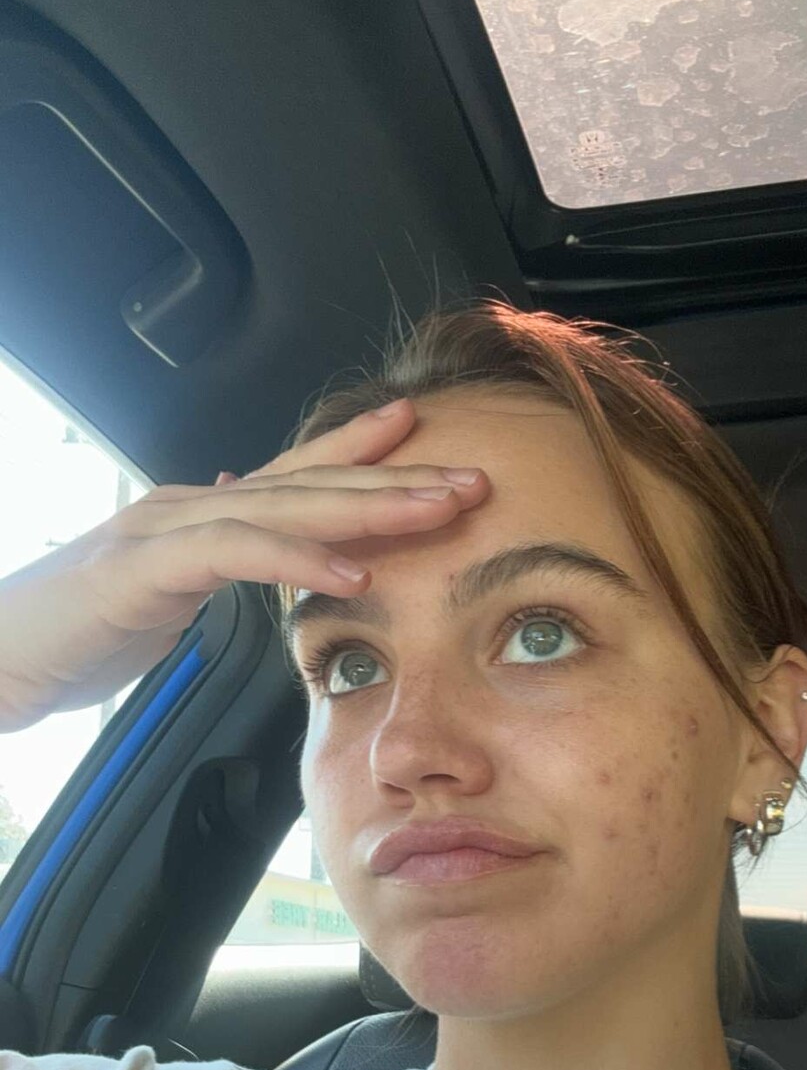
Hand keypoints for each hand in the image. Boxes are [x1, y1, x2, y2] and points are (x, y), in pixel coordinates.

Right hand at [0, 401, 488, 730]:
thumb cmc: (73, 633)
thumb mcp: (159, 597)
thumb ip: (206, 566)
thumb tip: (246, 546)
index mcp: (198, 515)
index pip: (293, 474)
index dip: (358, 449)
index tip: (423, 435)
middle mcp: (186, 506)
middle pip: (307, 482)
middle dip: (394, 476)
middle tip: (470, 476)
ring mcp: (163, 528)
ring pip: (283, 506)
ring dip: (367, 506)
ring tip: (436, 512)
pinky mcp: (142, 568)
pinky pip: (234, 554)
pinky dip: (297, 559)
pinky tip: (350, 571)